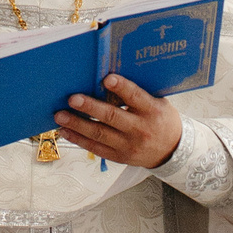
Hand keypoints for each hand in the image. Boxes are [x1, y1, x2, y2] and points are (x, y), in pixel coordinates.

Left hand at [53, 72, 181, 168]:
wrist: (171, 150)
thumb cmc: (161, 119)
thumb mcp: (158, 102)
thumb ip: (138, 93)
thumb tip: (108, 76)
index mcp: (152, 111)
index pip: (136, 97)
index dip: (122, 87)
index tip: (107, 78)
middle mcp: (140, 129)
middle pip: (112, 117)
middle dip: (90, 108)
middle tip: (72, 99)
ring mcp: (129, 145)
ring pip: (100, 134)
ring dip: (77, 124)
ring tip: (60, 115)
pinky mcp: (119, 156)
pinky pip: (96, 147)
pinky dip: (79, 139)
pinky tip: (65, 130)